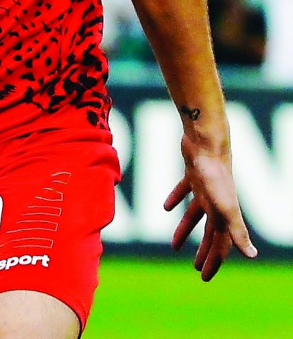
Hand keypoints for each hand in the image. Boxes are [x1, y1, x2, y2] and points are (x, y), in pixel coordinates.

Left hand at [164, 134, 256, 280]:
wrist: (206, 141)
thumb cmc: (215, 175)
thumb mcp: (224, 206)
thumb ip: (236, 230)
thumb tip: (252, 256)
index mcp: (224, 214)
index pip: (221, 244)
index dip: (214, 261)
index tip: (204, 277)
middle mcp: (216, 202)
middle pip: (210, 233)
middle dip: (204, 251)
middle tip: (195, 268)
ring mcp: (205, 187)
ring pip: (195, 214)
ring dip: (185, 229)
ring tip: (173, 245)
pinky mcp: (193, 173)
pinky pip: (184, 190)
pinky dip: (175, 199)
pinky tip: (165, 207)